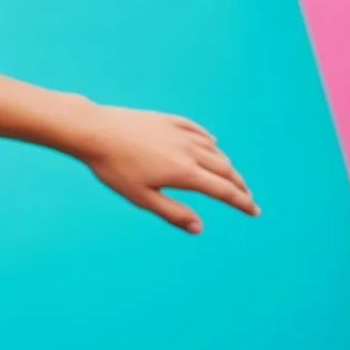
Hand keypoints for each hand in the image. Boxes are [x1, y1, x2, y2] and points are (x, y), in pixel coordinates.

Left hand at [71, 105, 257, 233]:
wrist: (93, 131)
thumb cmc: (113, 168)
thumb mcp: (141, 197)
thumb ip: (172, 213)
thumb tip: (199, 228)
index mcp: (184, 172)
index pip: (223, 191)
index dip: (242, 202)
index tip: (255, 211)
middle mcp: (188, 150)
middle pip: (224, 169)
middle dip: (239, 185)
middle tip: (247, 196)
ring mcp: (178, 132)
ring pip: (213, 149)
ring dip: (226, 164)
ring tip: (230, 175)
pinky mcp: (166, 120)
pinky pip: (197, 130)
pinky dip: (209, 140)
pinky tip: (212, 143)